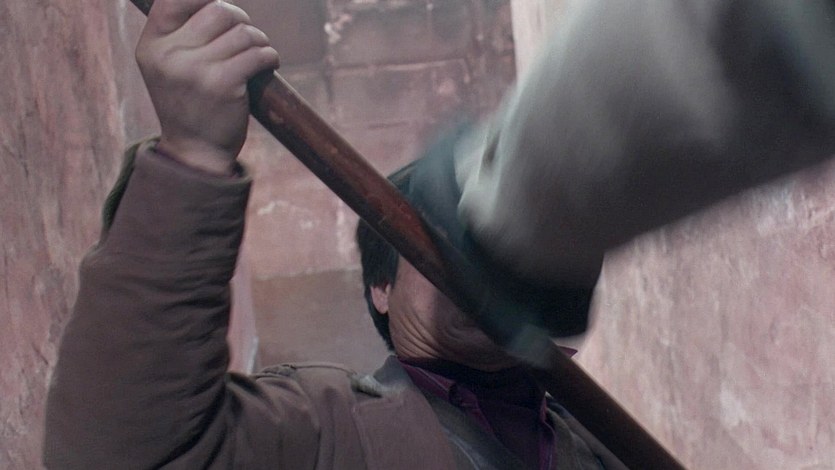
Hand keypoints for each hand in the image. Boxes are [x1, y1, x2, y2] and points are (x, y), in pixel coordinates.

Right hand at [136, 0, 279, 173]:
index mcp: (152, 45)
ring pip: (243, 33)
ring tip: (256, 55)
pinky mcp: (223, 85)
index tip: (222, 11)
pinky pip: (257, 53)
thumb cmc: (189, 104)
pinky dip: (269, 56)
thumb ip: (183, 33)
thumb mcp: (168, 66)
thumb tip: (217, 1)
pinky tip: (267, 64)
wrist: (195, 153)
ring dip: (259, 41)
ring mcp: (195, 70)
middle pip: (218, 9)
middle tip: (245, 37)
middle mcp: (169, 55)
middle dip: (240, 20)